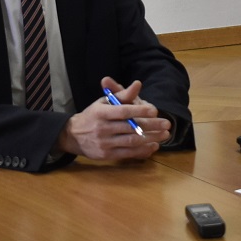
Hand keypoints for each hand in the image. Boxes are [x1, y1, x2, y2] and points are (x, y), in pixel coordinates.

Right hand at [56, 77, 171, 159]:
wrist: (73, 135)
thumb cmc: (93, 115)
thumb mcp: (104, 102)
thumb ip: (123, 95)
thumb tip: (138, 84)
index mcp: (101, 112)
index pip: (123, 111)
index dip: (140, 111)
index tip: (155, 111)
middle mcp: (102, 128)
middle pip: (130, 127)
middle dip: (151, 126)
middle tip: (167, 124)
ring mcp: (104, 143)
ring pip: (131, 142)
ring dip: (150, 139)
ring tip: (164, 135)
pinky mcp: (106, 155)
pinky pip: (127, 153)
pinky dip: (142, 150)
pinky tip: (153, 146)